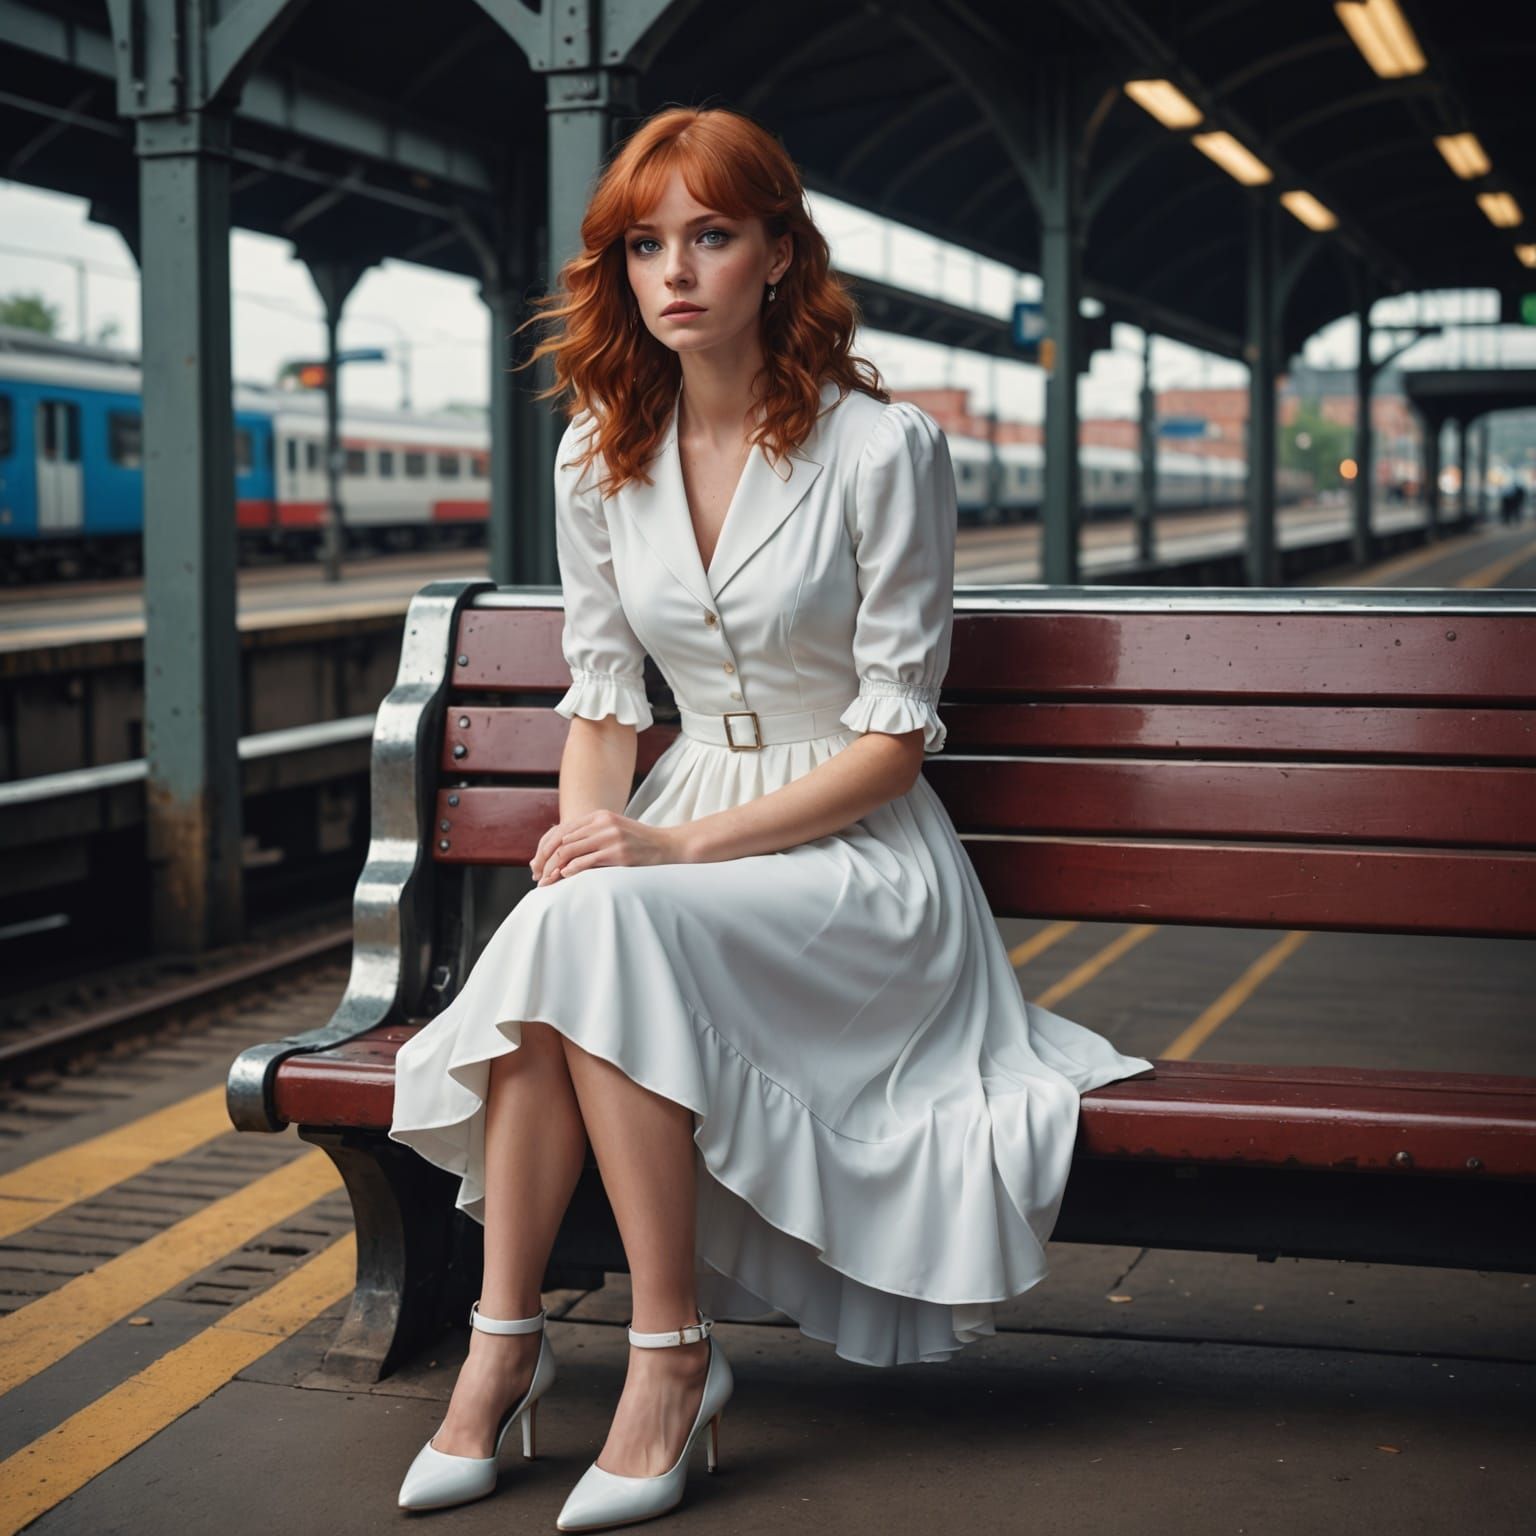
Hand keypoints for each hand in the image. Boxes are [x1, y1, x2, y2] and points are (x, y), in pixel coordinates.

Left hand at [530, 811, 688, 884]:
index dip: (546, 848)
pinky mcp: (619, 853)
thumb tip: (564, 851)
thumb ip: (592, 834)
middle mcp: (603, 823)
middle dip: (547, 861)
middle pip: (563, 841)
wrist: (667, 846)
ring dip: (555, 868)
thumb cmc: (639, 842)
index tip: (538, 864)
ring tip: (547, 881)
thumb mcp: (614, 830)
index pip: (563, 831)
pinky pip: (587, 861)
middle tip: (538, 877)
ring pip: (571, 851)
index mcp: (599, 816)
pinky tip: (564, 877)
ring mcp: (611, 837)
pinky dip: (572, 869)